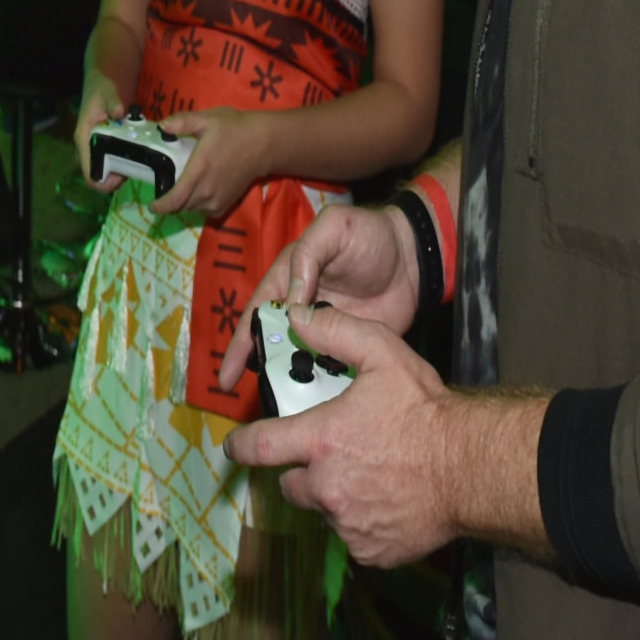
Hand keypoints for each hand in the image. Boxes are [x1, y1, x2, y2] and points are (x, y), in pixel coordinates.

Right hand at [75, 72, 126, 188]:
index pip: (87, 171)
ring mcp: (89, 147)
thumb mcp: (108, 93)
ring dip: (113, 175)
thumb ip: (113, 102)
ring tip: (131, 167)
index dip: (102, 182)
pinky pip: (103, 163)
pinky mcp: (96, 146)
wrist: (97, 85)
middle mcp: (84, 146)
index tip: (120, 177)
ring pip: (98, 171)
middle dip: (110, 181)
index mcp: (83, 138)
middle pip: (93, 175)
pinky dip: (114, 166)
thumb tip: (119, 112)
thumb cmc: (99, 90)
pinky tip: (128, 160)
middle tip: (129, 173)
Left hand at [150, 108, 267, 219]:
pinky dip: (197, 205)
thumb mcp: (207, 119)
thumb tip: (161, 126)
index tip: (151, 205)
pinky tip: (197, 192)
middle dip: (169, 202)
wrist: (263, 144)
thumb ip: (182, 122)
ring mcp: (218, 200)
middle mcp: (207, 190)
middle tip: (164, 189)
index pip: (175, 199)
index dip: (160, 206)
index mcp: (199, 171)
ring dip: (183, 203)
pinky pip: (205, 211)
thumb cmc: (234, 130)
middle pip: (180, 206)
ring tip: (181, 188)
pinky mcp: (227, 204)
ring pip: (192, 209)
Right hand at [216, 202, 418, 390]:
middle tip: (248, 400)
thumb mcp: (333, 229)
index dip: (240, 343)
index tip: (226, 375)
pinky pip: (331, 370)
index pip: (258, 314)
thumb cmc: (369, 234)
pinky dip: (322, 388)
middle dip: (258, 369)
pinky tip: (316, 410)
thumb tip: (291, 305)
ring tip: (280, 410)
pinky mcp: (350, 347)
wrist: (414, 256)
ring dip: (289, 381)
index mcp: (289, 279)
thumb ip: (308, 257)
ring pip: (299, 360)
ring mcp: (326, 331)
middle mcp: (301, 309)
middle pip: (273, 343)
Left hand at [224, 307, 456, 566]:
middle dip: (303, 470)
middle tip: (332, 454)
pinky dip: (361, 521)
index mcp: (321, 441)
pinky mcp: (370, 552)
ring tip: (369, 474)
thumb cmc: (427, 412)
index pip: (261, 447)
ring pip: (324, 510)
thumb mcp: (382, 353)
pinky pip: (352, 536)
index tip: (235, 447)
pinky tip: (386, 499)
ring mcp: (348, 524)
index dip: (241, 446)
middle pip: (291, 484)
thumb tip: (295, 317)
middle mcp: (326, 488)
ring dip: (334, 495)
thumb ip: (334, 331)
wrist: (472, 469)